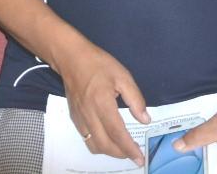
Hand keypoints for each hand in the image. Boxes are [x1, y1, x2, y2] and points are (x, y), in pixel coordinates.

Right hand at [55, 39, 148, 163]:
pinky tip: (107, 137)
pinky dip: (98, 144)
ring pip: (93, 145)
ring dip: (109, 151)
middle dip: (121, 154)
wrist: (70, 57)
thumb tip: (145, 119)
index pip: (117, 133)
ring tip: (121, 148)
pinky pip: (86, 138)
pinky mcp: (74, 117)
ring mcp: (79, 117)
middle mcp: (89, 114)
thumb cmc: (98, 64)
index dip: (129, 148)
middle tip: (134, 154)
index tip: (140, 158)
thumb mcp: (123, 76)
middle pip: (104, 144)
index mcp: (102, 103)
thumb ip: (135, 99)